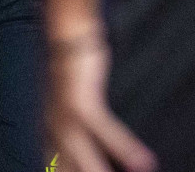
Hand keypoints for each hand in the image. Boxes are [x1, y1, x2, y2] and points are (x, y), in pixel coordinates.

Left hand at [47, 30, 155, 171]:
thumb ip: (77, 132)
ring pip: (82, 157)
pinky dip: (125, 147)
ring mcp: (65, 116)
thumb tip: (84, 154)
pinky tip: (145, 163)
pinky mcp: (82, 101)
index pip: (53, 169)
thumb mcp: (72, 107)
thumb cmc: (75, 73)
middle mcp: (52, 128)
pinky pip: (106, 130)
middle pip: (65, 170)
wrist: (67, 35)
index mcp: (49, 132)